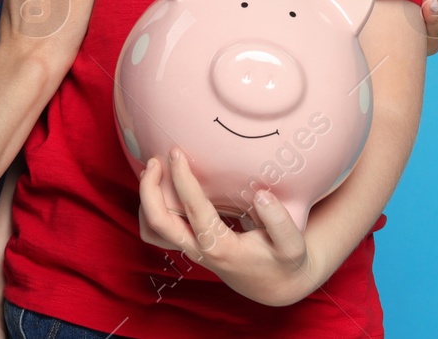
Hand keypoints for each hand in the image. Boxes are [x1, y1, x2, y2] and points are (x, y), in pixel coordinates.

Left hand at [136, 149, 317, 307]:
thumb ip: (279, 221)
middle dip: (149, 189)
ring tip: (153, 169)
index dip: (182, 179)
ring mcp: (190, 250)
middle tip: (155, 159)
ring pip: (152, 230)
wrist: (275, 285)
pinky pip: (158, 233)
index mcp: (221, 247)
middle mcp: (199, 251)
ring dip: (146, 199)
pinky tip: (161, 188)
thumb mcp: (292, 245)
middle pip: (158, 223)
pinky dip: (152, 210)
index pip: (194, 210)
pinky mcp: (189, 246)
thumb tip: (261, 194)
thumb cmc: (283, 261)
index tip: (177, 153)